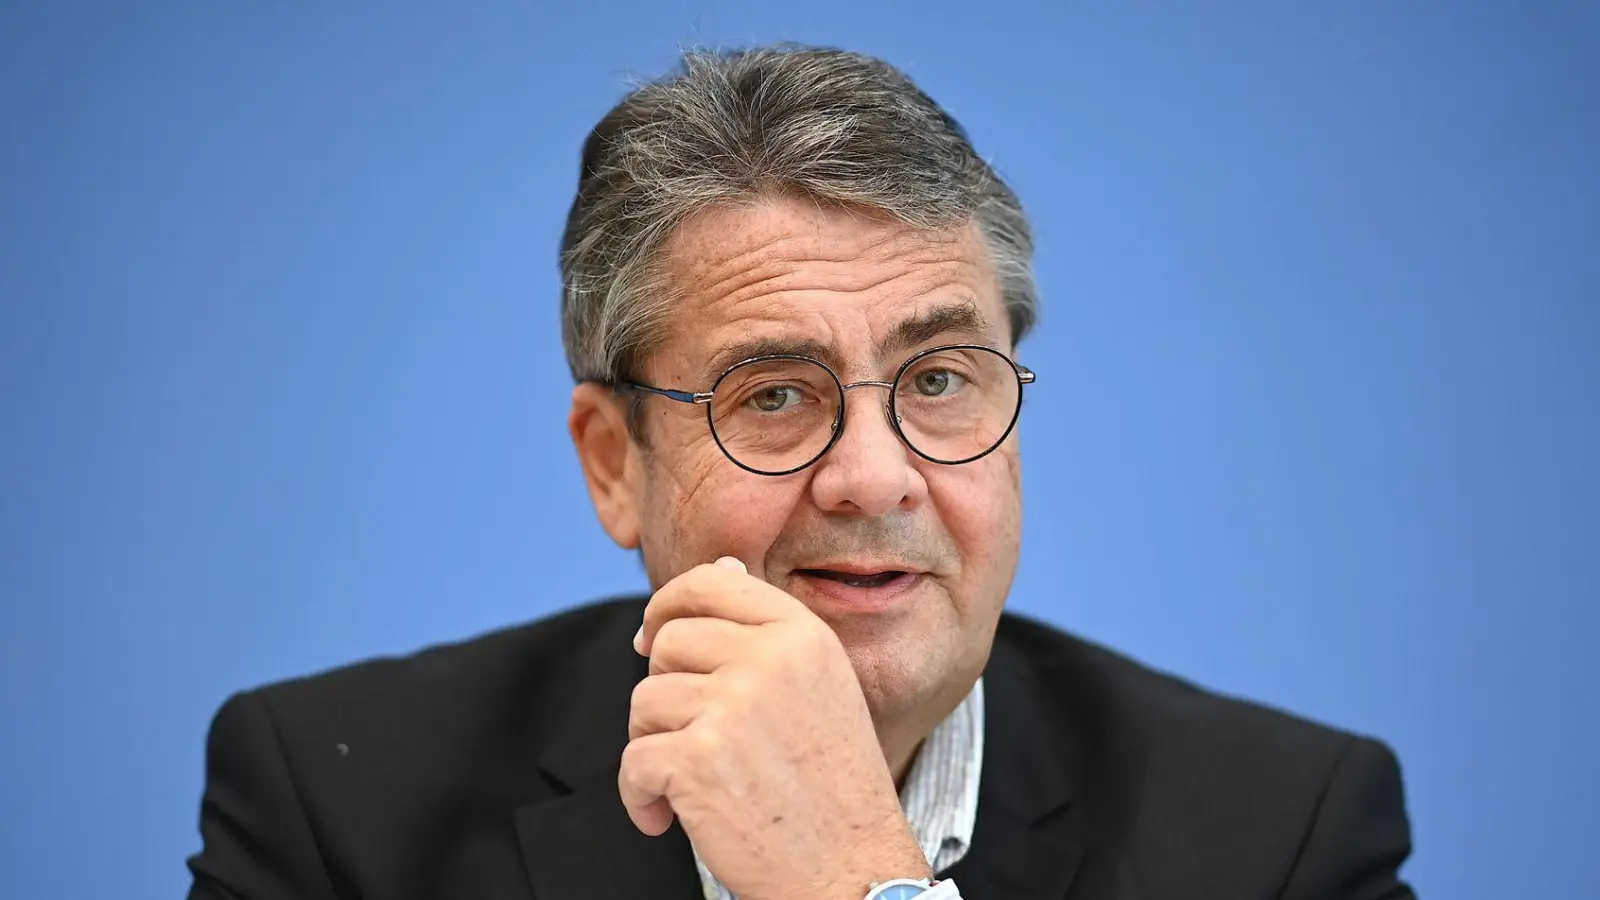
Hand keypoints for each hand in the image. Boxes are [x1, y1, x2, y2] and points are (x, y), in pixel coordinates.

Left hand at [621, 557, 929, 899]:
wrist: (851, 870)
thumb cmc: (831, 786)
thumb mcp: (820, 684)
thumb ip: (767, 629)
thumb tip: (717, 566)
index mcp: (802, 634)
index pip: (708, 581)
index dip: (665, 605)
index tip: (651, 641)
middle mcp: (770, 660)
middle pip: (667, 642)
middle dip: (664, 692)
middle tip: (695, 739)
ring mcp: (733, 707)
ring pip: (643, 702)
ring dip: (652, 747)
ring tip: (691, 782)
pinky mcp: (698, 759)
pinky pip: (633, 761)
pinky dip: (640, 797)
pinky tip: (669, 818)